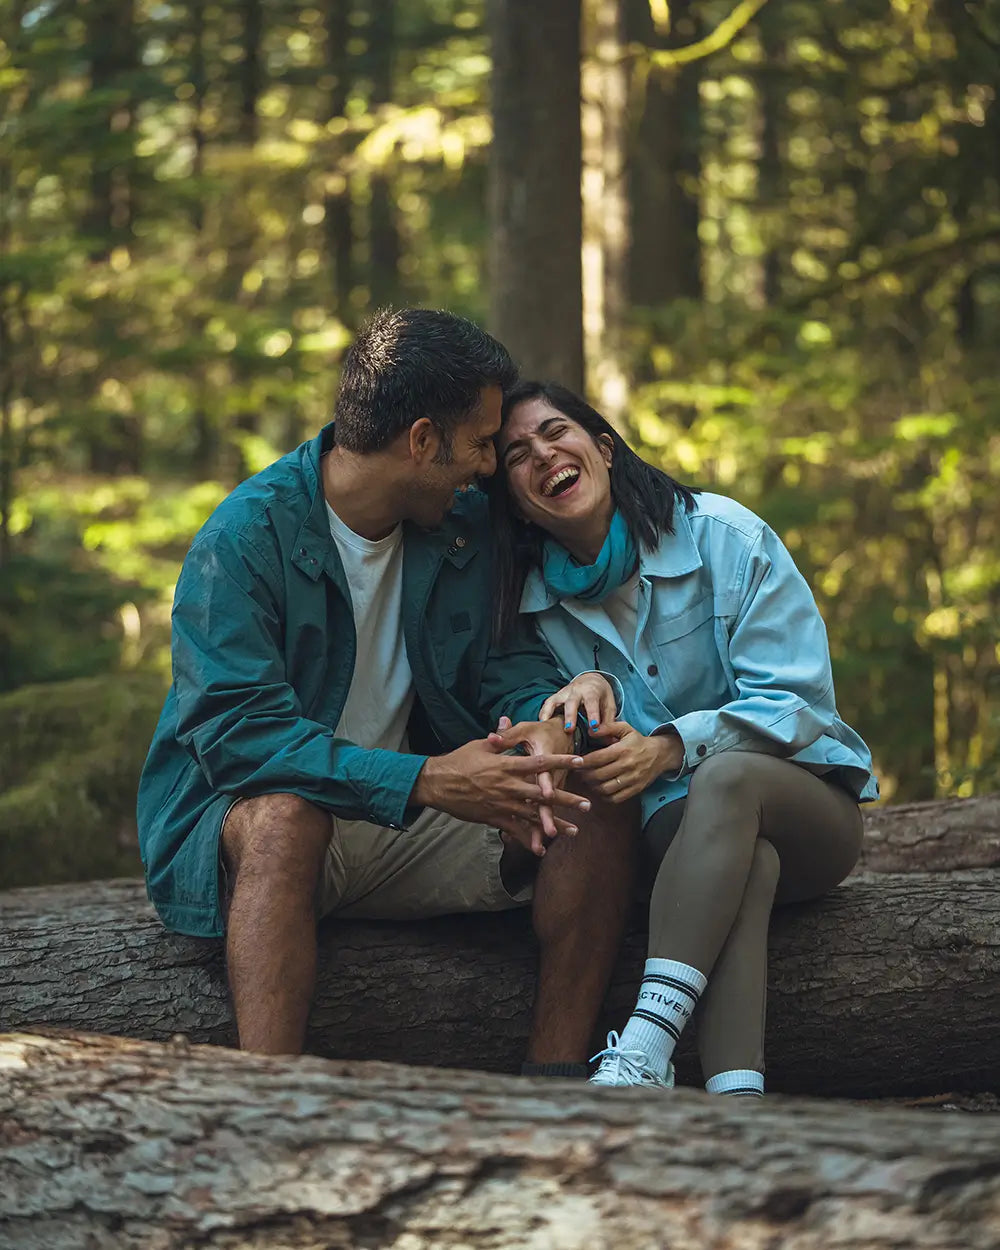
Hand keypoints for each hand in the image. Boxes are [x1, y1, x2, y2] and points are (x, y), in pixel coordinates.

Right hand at [412, 732, 588, 856]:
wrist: (437, 783)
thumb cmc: (458, 761)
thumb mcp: (479, 746)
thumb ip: (498, 738)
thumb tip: (506, 722)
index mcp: (507, 765)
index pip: (539, 763)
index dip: (560, 762)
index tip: (579, 761)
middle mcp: (508, 786)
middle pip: (543, 794)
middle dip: (567, 800)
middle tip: (588, 805)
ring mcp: (502, 804)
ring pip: (533, 816)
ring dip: (555, 823)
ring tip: (575, 830)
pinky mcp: (493, 817)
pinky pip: (515, 830)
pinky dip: (529, 840)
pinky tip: (542, 848)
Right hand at [539, 672, 616, 733]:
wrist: (590, 680)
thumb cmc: (600, 696)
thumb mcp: (609, 706)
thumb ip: (609, 722)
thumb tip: (612, 741)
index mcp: (591, 691)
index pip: (592, 702)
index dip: (593, 714)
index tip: (594, 726)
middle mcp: (576, 691)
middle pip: (571, 702)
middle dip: (570, 716)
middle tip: (570, 730)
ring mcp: (563, 693)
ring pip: (554, 701)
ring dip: (550, 714)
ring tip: (548, 728)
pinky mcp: (555, 698)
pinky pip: (546, 705)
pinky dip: (543, 714)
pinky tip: (542, 726)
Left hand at [578, 721, 683, 802]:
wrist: (660, 754)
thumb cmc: (638, 741)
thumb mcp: (625, 728)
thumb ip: (607, 727)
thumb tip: (590, 730)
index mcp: (622, 750)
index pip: (597, 758)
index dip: (583, 762)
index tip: (574, 762)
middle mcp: (627, 765)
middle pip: (599, 775)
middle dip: (584, 775)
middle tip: (578, 772)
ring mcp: (632, 779)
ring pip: (605, 788)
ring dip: (593, 786)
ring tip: (588, 780)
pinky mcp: (635, 790)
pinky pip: (615, 798)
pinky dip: (604, 796)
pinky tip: (600, 789)